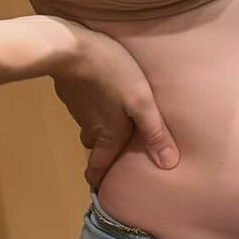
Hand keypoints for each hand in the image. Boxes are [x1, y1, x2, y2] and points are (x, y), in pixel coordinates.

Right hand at [49, 20, 179, 188]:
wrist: (71, 48)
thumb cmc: (112, 75)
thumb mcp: (141, 102)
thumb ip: (155, 132)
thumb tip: (168, 165)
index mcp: (107, 135)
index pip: (97, 168)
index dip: (98, 181)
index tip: (99, 190)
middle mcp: (89, 127)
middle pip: (95, 146)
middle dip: (103, 151)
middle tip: (116, 149)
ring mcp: (76, 109)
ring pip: (89, 124)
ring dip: (99, 125)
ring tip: (113, 117)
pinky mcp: (70, 91)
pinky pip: (83, 105)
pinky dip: (91, 105)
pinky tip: (99, 91)